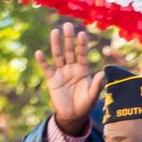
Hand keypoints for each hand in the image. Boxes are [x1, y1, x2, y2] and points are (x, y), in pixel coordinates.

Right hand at [35, 23, 104, 137]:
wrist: (73, 116)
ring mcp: (61, 73)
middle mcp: (72, 68)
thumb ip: (97, 84)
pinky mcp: (52, 80)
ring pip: (58, 56)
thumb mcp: (93, 95)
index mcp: (83, 70)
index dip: (81, 44)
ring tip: (55, 31)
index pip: (82, 54)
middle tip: (68, 25)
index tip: (82, 33)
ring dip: (56, 44)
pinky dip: (42, 62)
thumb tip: (102, 73)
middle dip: (69, 39)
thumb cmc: (85, 105)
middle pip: (69, 51)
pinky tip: (39, 53)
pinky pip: (47, 69)